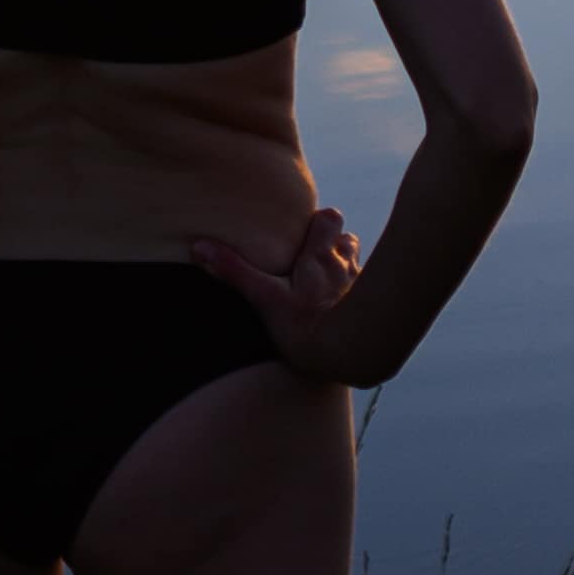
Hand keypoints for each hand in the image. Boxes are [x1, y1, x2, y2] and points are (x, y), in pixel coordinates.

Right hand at [195, 201, 383, 385]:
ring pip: (358, 266)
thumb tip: (199, 247)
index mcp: (320, 257)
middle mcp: (346, 266)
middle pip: (347, 239)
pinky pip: (368, 296)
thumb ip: (235, 272)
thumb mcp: (265, 298)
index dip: (319, 220)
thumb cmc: (308, 327)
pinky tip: (346, 314)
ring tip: (329, 284)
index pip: (329, 218)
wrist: (355, 356)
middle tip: (315, 256)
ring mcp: (362, 289)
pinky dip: (359, 298)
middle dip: (335, 243)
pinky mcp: (373, 313)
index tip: (305, 227)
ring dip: (346, 269)